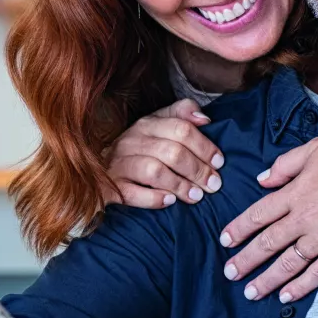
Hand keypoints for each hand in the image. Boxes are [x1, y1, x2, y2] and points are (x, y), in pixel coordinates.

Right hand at [105, 98, 223, 208]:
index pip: (181, 128)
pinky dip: (154, 198)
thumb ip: (181, 115)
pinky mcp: (110, 187)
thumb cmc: (138, 150)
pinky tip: (169, 202)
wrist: (98, 171)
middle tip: (213, 185)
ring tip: (196, 196)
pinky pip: (133, 193)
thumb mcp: (157, 127)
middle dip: (198, 169)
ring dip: (180, 185)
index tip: (219, 163)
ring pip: (154, 171)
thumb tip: (205, 119)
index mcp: (146, 124)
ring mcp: (118, 164)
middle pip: (172, 151)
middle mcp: (131, 141)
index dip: (205, 146)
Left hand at [218, 133, 317, 301]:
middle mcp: (305, 218)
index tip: (225, 241)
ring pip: (288, 263)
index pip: (258, 215)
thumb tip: (262, 179)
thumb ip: (285, 165)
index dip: (238, 229)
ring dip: (267, 279)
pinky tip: (286, 296)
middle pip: (267, 243)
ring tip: (250, 292)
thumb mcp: (314, 148)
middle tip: (228, 274)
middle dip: (245, 260)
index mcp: (295, 193)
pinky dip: (301, 286)